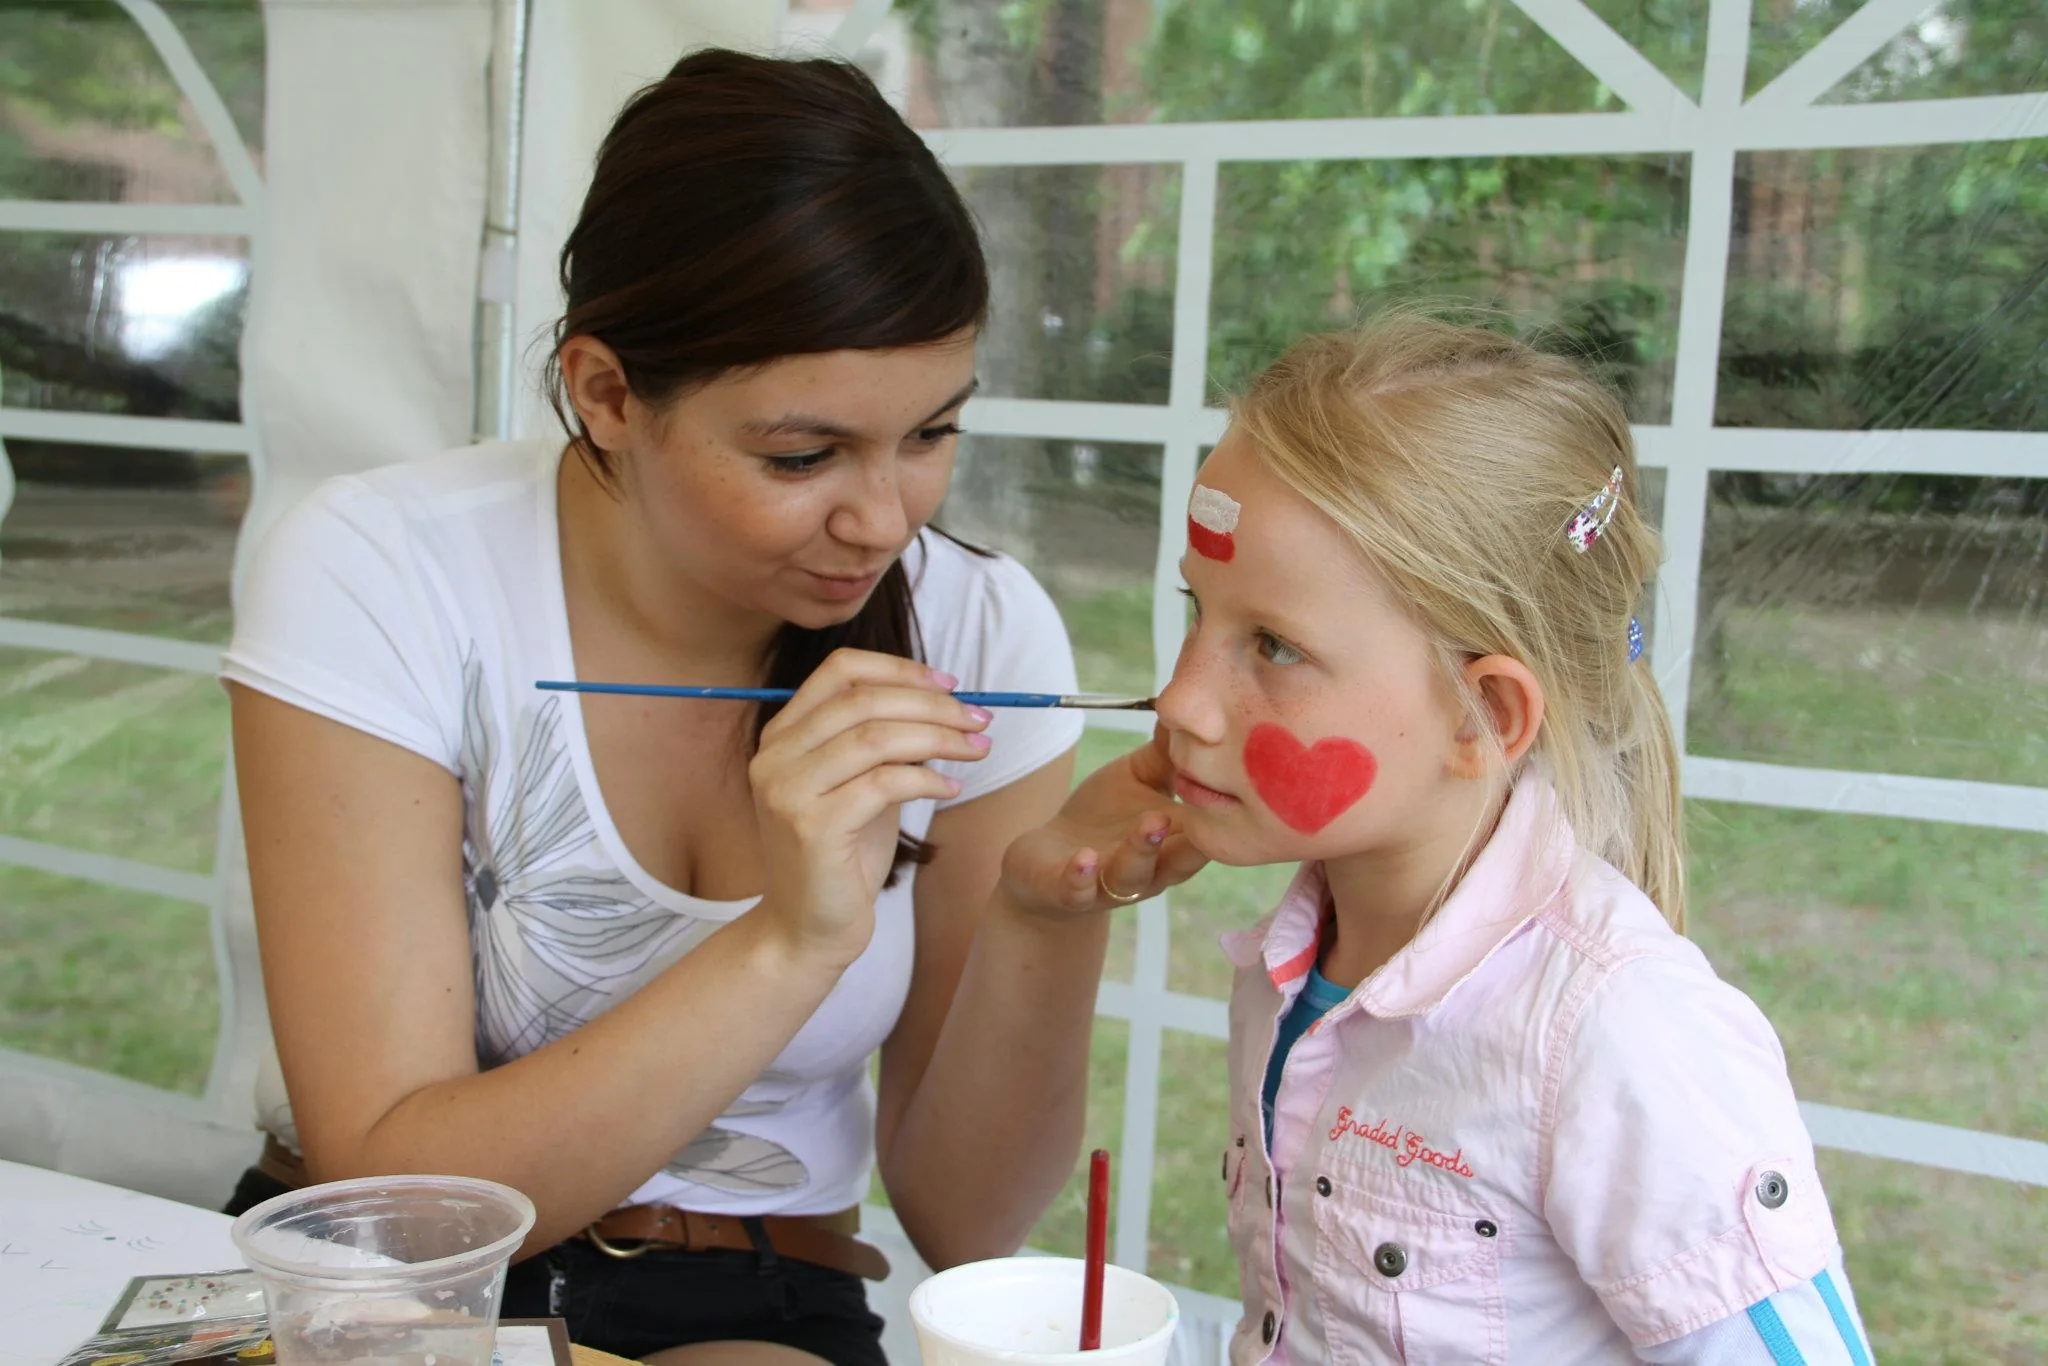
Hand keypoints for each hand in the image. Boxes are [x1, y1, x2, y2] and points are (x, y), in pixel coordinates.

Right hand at [750, 649, 991, 965]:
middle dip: (933, 705)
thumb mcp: (858, 785)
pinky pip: (883, 783)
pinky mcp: (811, 827)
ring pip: (875, 738)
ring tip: (977, 748)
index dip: (900, 669)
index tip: (951, 684)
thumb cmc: (841, 856)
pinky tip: (952, 787)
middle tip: (980, 718)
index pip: (839, 670)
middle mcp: (775, 756)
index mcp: (782, 735)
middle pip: (863, 700)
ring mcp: (787, 790)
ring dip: (939, 738)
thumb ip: (880, 742)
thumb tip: (943, 700)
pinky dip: (927, 779)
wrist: (807, 929)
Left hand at [1000, 724, 1208, 916]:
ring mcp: (1111, 884)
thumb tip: (1194, 706)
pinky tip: (1084, 859)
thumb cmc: (1103, 816)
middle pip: (1180, 860)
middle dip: (1188, 837)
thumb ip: (1166, 753)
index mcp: (1176, 842)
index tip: (1239, 786)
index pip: (1209, 832)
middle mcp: (1151, 869)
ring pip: (1133, 874)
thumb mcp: (1137, 778)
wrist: (1048, 861)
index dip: (1224, 815)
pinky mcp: (1070, 892)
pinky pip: (1079, 890)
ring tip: (1150, 825)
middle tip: (1200, 805)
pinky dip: (1082, 877)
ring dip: (1142, 851)